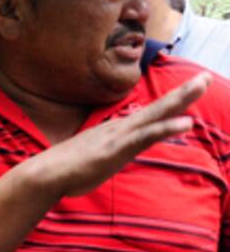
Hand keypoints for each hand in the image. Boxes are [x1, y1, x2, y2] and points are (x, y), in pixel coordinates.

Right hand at [38, 72, 210, 197]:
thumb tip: (111, 154)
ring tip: (202, 84)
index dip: (171, 101)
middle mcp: (121, 129)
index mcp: (117, 131)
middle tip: (205, 77)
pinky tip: (187, 122)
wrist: (46, 174)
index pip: (150, 114)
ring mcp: (119, 137)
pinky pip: (147, 136)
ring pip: (156, 114)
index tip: (191, 88)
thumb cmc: (68, 169)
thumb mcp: (95, 159)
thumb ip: (108, 154)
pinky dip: (167, 127)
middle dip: (183, 92)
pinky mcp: (117, 149)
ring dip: (180, 99)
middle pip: (158, 107)